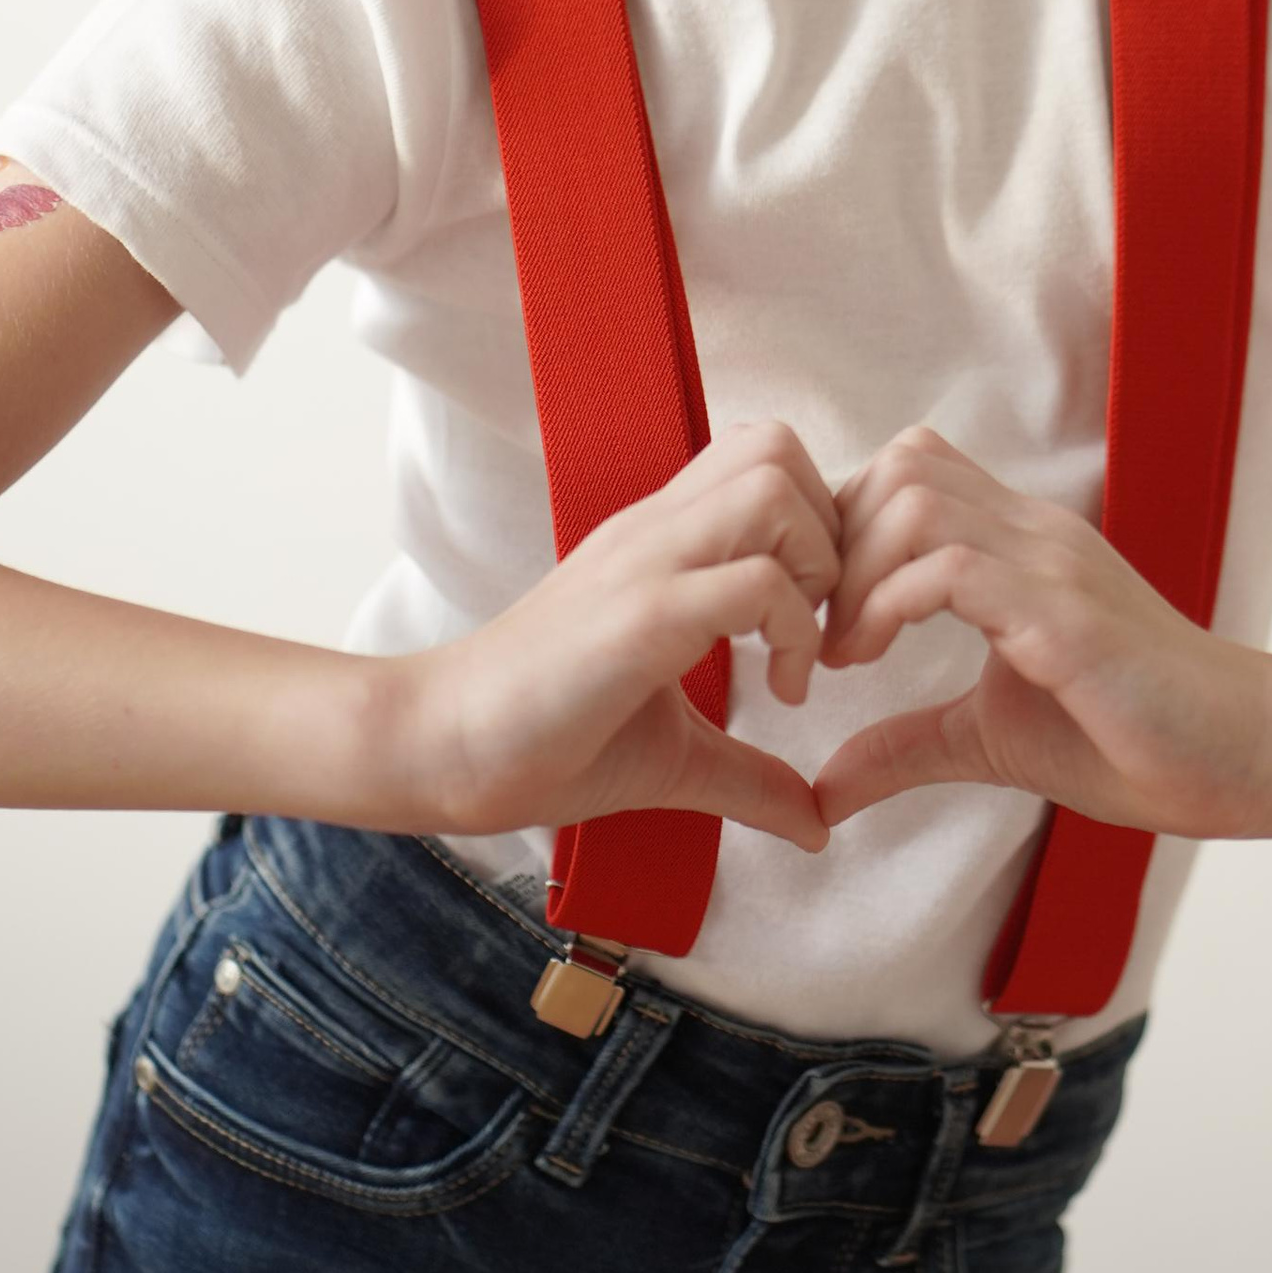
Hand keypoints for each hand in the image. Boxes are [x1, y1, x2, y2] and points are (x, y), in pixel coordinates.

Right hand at [364, 421, 839, 850]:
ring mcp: (644, 564)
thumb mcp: (674, 756)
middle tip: (822, 626)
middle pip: (779, 448)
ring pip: (773, 489)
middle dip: (831, 533)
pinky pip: (753, 580)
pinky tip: (780, 693)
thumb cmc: (544, 741)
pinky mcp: (639, 616)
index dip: (820, 528)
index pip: (764, 459)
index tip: (820, 623)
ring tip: (799, 653)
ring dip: (816, 568)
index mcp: (660, 543)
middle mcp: (654, 532)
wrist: (439, 749)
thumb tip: (819, 824)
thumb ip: (749, 774)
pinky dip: (792, 631)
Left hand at [813, 425, 1271, 839]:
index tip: (822, 617)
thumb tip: (822, 788)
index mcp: (1019, 545)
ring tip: (845, 654)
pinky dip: (888, 606)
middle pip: (900, 463)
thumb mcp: (991, 738)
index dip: (843, 529)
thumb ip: (907, 745)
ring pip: (914, 500)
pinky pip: (952, 569)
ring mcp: (1052, 564)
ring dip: (854, 574)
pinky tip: (875, 662)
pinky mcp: (1066, 614)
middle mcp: (1034, 534)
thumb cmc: (1133, 741)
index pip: (908, 471)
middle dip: (835, 542)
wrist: (1245, 756)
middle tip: (820, 632)